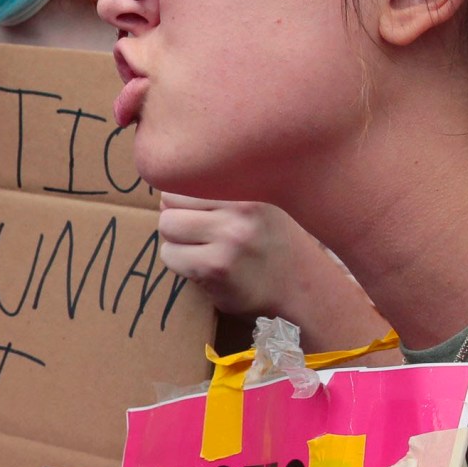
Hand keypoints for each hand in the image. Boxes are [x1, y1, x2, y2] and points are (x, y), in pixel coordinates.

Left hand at [160, 195, 384, 346]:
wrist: (300, 290)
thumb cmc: (273, 245)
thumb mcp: (259, 204)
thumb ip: (223, 190)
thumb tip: (168, 187)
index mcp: (250, 187)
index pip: (188, 176)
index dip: (185, 198)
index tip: (200, 213)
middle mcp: (242, 209)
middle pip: (171, 200)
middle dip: (177, 218)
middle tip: (200, 235)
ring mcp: (229, 238)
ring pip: (167, 226)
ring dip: (176, 240)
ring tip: (202, 250)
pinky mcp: (216, 267)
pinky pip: (170, 255)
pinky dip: (179, 263)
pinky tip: (204, 269)